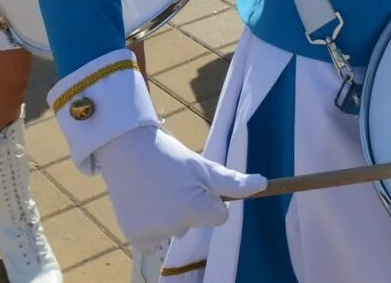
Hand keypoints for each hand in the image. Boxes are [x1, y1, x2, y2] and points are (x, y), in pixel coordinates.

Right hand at [94, 124, 265, 247]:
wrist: (126, 147)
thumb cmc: (170, 154)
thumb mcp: (204, 166)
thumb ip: (234, 182)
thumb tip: (264, 184)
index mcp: (196, 208)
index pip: (219, 217)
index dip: (210, 199)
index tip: (193, 183)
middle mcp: (176, 226)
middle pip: (195, 224)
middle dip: (188, 206)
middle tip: (171, 182)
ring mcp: (154, 233)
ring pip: (174, 231)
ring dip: (169, 217)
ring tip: (155, 189)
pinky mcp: (135, 236)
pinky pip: (152, 243)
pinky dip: (150, 230)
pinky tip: (145, 206)